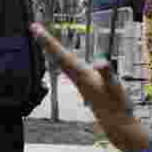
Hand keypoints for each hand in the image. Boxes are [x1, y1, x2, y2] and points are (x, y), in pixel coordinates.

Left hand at [30, 23, 150, 151]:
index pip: (61, 55)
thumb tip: (100, 62)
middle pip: (57, 57)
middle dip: (46, 42)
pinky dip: (62, 57)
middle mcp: (77, 78)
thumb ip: (107, 74)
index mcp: (82, 75)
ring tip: (43, 37)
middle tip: (34, 27)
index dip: (49, 41)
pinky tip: (62, 56)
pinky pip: (68, 67)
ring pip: (61, 62)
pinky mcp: (83, 84)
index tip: (37, 29)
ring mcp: (79, 81)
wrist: (116, 124)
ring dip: (52, 49)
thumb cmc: (117, 106)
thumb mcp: (115, 87)